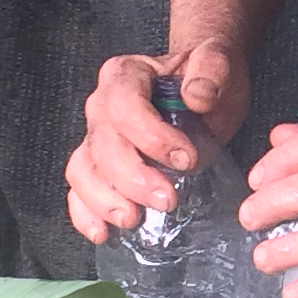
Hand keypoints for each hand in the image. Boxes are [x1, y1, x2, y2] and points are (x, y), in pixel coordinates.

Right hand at [63, 41, 248, 241]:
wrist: (202, 90)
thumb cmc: (207, 77)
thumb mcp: (219, 64)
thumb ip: (212, 71)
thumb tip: (196, 96)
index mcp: (125, 75)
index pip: (125, 105)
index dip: (151, 136)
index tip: (187, 158)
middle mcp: (101, 106)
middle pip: (103, 144)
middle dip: (132, 177)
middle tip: (167, 199)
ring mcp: (95, 138)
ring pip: (82, 170)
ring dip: (104, 200)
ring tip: (133, 220)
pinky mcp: (98, 167)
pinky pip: (79, 191)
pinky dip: (86, 214)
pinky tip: (104, 233)